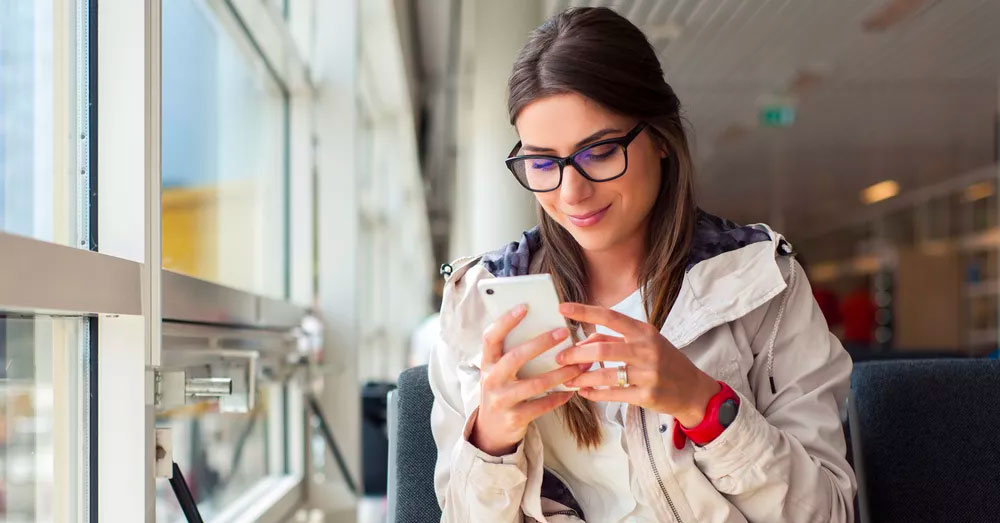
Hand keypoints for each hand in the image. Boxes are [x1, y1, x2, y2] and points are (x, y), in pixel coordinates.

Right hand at [470, 304, 588, 455]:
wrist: (491, 430)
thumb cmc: (502, 391)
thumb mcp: (499, 371)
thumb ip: (513, 353)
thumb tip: (545, 329)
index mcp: (487, 363)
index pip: (491, 337)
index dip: (505, 321)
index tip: (524, 307)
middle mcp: (491, 380)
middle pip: (515, 357)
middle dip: (541, 343)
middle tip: (564, 332)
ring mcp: (502, 400)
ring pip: (535, 384)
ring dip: (560, 373)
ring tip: (579, 365)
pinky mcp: (515, 418)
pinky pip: (542, 405)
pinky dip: (559, 397)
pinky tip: (572, 390)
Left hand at [556, 302, 720, 426]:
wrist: (693, 390)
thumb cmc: (665, 362)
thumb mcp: (645, 343)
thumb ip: (615, 339)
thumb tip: (583, 341)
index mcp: (644, 332)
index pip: (610, 317)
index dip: (584, 312)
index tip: (562, 308)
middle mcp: (646, 350)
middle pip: (602, 348)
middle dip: (576, 354)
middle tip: (559, 358)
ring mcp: (648, 374)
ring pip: (605, 374)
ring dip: (582, 378)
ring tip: (567, 379)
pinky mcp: (647, 395)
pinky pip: (613, 394)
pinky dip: (595, 394)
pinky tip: (584, 393)